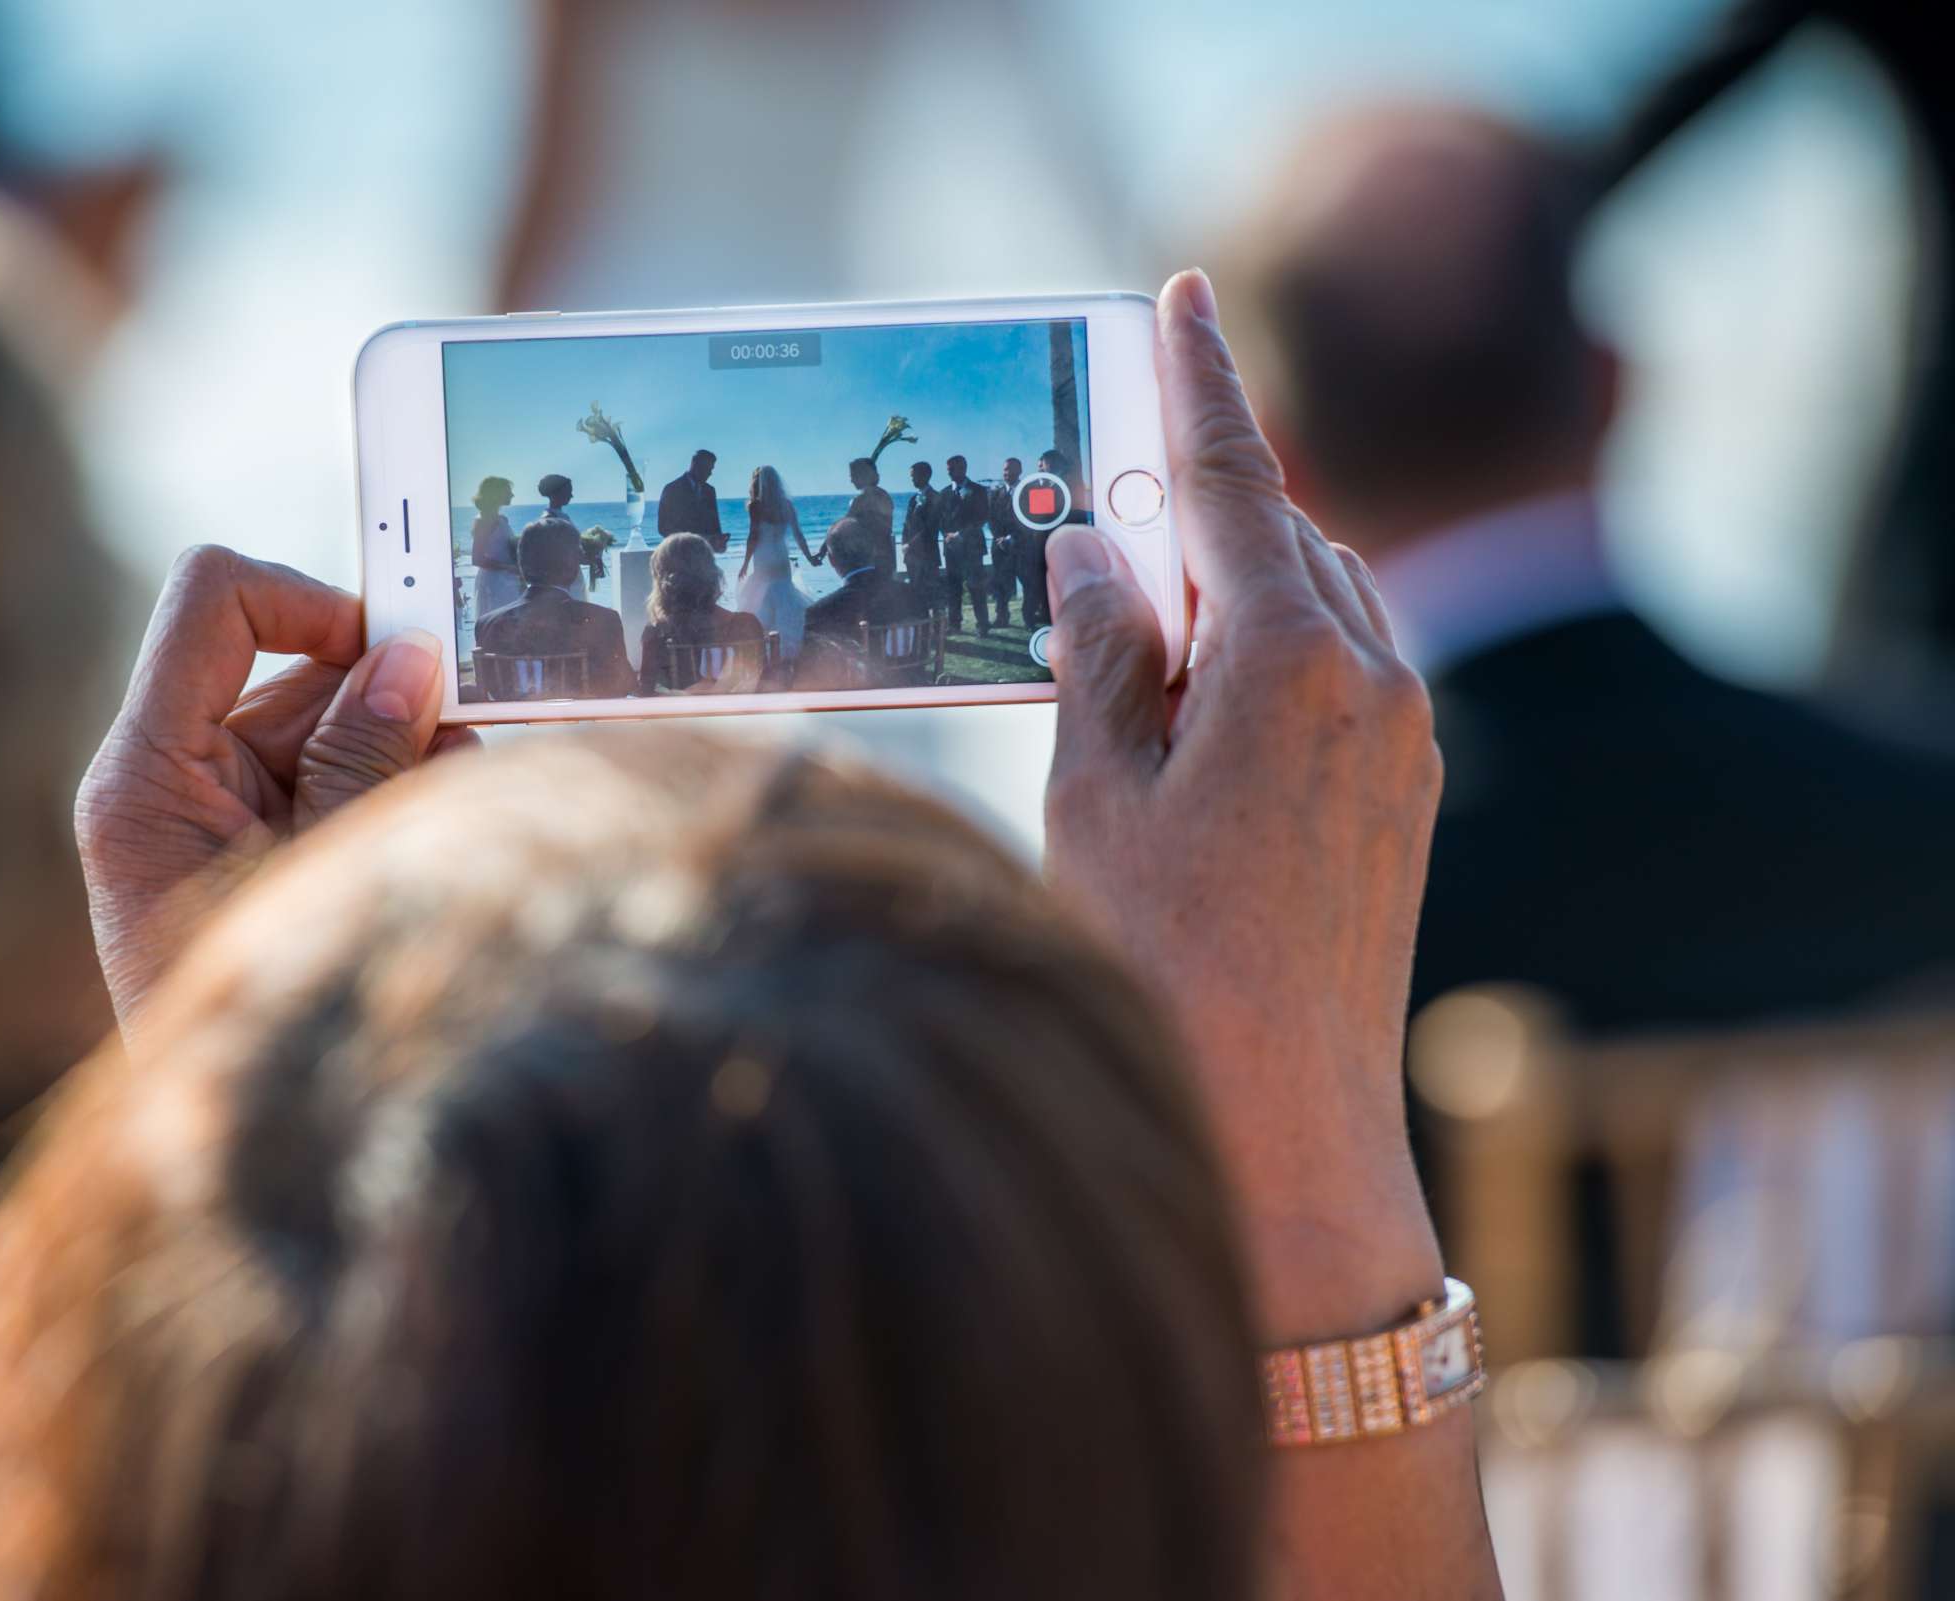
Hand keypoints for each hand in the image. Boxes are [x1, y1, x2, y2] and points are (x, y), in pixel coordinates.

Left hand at [75, 545, 474, 1040]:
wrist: (234, 1156)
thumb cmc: (263, 1018)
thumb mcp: (324, 866)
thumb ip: (367, 756)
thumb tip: (412, 659)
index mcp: (145, 773)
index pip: (214, 602)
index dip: (307, 598)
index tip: (392, 646)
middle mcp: (166, 779)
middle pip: (291, 669)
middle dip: (389, 698)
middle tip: (463, 751)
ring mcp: (208, 815)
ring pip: (329, 727)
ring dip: (405, 756)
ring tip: (449, 824)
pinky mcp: (246, 849)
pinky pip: (330, 783)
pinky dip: (390, 799)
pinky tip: (426, 850)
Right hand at [1041, 272, 1443, 1343]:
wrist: (1287, 1125)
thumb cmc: (1165, 963)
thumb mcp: (1095, 793)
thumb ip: (1099, 651)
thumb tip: (1094, 549)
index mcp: (1288, 656)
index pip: (1227, 476)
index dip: (1194, 376)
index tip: (1179, 290)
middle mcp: (1373, 676)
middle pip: (1277, 534)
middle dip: (1193, 512)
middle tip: (1098, 533)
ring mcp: (1404, 737)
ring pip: (1316, 601)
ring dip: (1231, 592)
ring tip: (1133, 658)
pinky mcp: (1406, 793)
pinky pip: (1341, 670)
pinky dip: (1268, 655)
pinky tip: (1198, 724)